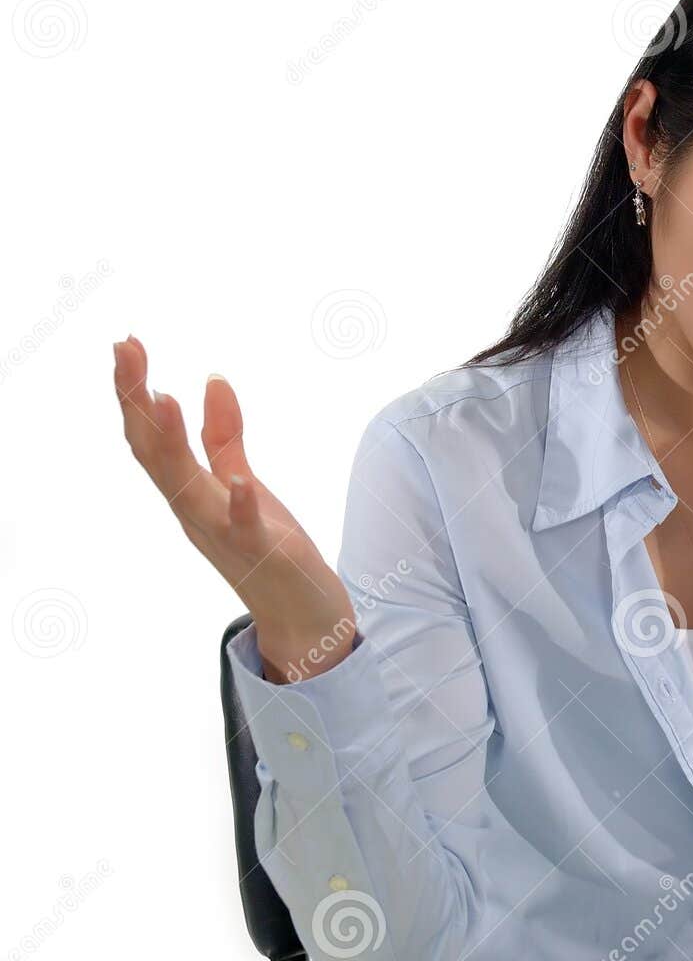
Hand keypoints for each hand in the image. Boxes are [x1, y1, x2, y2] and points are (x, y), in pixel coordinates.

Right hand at [112, 335, 355, 679]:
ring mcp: (224, 534)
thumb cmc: (266, 546)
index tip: (126, 344)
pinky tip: (242, 480)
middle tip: (125, 350)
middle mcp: (194, 511)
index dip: (136, 391)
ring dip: (171, 443)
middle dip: (138, 401)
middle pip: (154, 453)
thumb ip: (223, 437)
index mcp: (188, 492)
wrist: (300, 616)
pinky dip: (240, 505)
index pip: (151, 436)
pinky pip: (246, 530)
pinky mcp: (263, 553)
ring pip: (185, 488)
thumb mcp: (243, 481)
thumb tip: (213, 379)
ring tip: (161, 397)